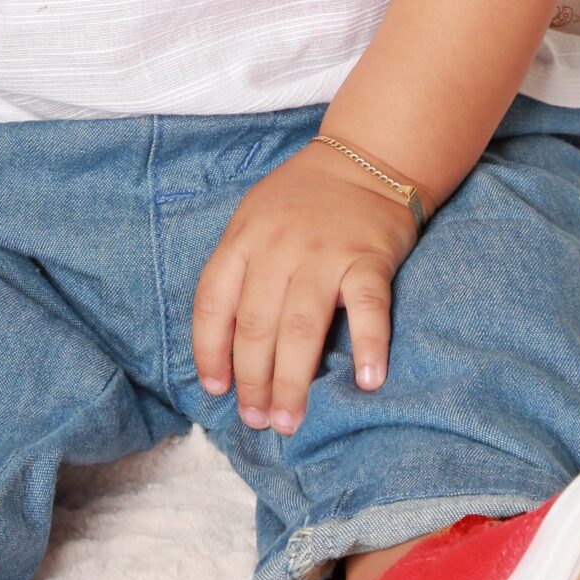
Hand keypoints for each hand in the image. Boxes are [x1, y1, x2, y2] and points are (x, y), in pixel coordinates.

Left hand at [191, 143, 420, 434]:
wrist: (366, 159)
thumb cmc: (302, 199)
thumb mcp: (254, 219)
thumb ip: (241, 270)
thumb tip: (228, 345)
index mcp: (243, 238)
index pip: (213, 303)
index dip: (210, 351)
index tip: (217, 389)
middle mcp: (278, 247)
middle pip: (256, 325)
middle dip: (252, 381)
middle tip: (258, 421)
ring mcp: (325, 254)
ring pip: (301, 327)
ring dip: (293, 381)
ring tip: (289, 420)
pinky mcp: (370, 259)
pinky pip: (369, 309)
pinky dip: (370, 346)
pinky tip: (368, 382)